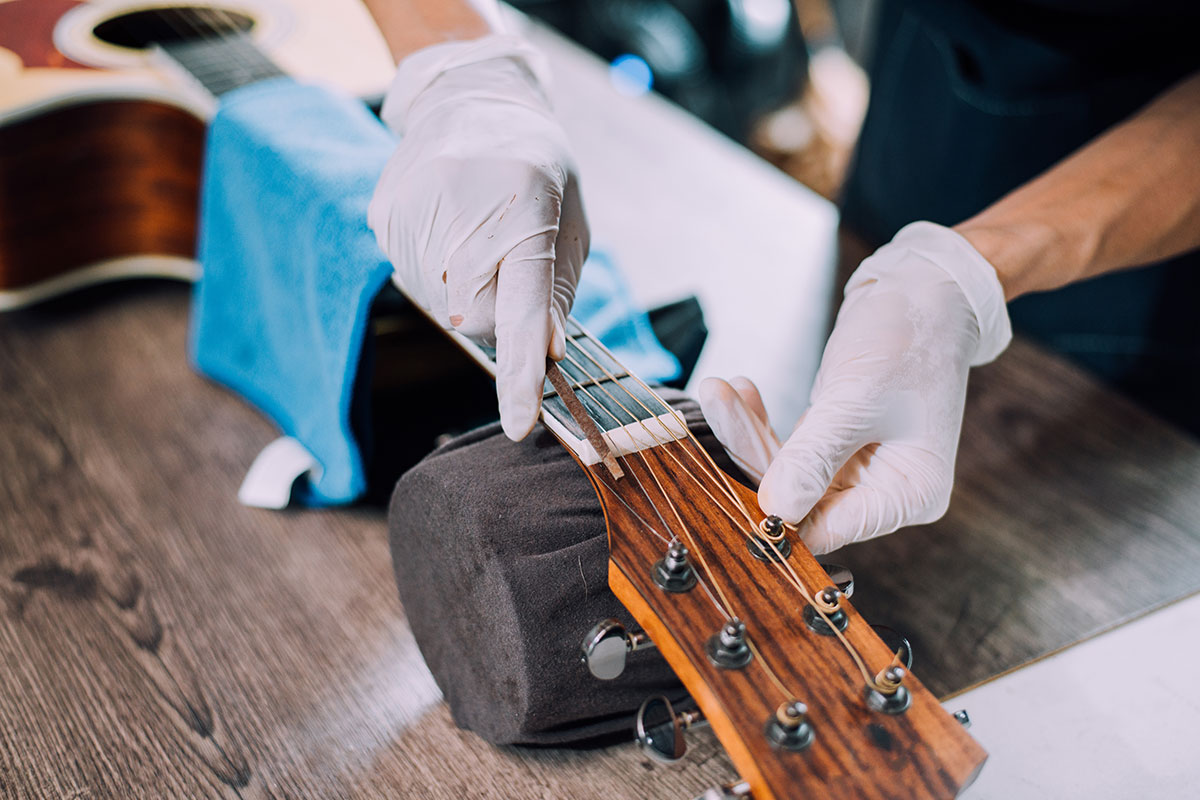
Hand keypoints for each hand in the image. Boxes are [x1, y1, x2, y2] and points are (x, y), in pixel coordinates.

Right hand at [368, 35, 588, 439]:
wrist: (470, 99)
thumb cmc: (537, 170)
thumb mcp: (570, 222)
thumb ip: (556, 294)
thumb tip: (542, 356)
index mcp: (526, 210)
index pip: (521, 310)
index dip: (521, 373)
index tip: (519, 425)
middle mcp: (463, 211)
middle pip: (478, 318)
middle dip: (499, 310)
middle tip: (508, 256)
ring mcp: (414, 213)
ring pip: (444, 305)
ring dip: (466, 288)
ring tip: (476, 230)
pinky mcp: (383, 217)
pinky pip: (414, 281)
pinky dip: (437, 270)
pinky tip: (448, 225)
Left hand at [699, 222, 1010, 553]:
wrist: (924, 288)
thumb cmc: (910, 337)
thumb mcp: (856, 400)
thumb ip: (813, 457)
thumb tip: (775, 511)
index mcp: (908, 494)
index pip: (828, 528)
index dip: (776, 517)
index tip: (727, 492)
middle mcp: (882, 490)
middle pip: (797, 496)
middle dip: (750, 452)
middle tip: (715, 403)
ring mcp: (855, 467)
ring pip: (783, 469)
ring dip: (746, 430)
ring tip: (717, 389)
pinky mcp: (833, 443)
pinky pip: (786, 445)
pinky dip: (760, 420)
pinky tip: (738, 391)